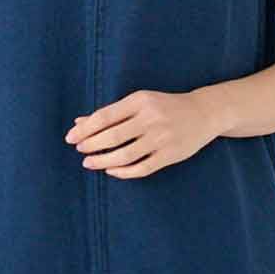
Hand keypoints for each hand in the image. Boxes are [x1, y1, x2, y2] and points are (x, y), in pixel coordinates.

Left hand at [64, 88, 220, 177]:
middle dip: (91, 145)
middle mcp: (151, 119)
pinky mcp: (170, 155)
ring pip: (125, 155)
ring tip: (89, 163)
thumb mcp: (139, 103)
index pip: (105, 117)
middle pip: (112, 136)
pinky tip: (111, 170)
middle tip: (80, 150)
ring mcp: (161, 138)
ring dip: (103, 161)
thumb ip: (110, 113)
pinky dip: (123, 172)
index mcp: (140, 101)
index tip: (70, 138)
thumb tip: (78, 122)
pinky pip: (142, 168)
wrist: (204, 113)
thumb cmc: (165, 106)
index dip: (85, 129)